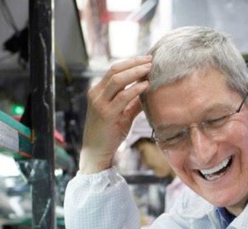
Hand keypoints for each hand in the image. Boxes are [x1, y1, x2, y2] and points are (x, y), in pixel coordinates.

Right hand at [79, 55, 151, 173]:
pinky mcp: (107, 114)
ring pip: (117, 80)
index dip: (130, 62)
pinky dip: (135, 89)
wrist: (96, 151)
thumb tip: (149, 92)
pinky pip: (122, 97)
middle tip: (151, 59)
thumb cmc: (109, 133)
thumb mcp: (123, 114)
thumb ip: (134, 102)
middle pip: (115, 70)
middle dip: (134, 63)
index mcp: (98, 91)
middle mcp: (96, 94)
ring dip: (135, 72)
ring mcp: (100, 103)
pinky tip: (146, 85)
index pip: (114, 70)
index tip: (146, 59)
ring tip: (150, 68)